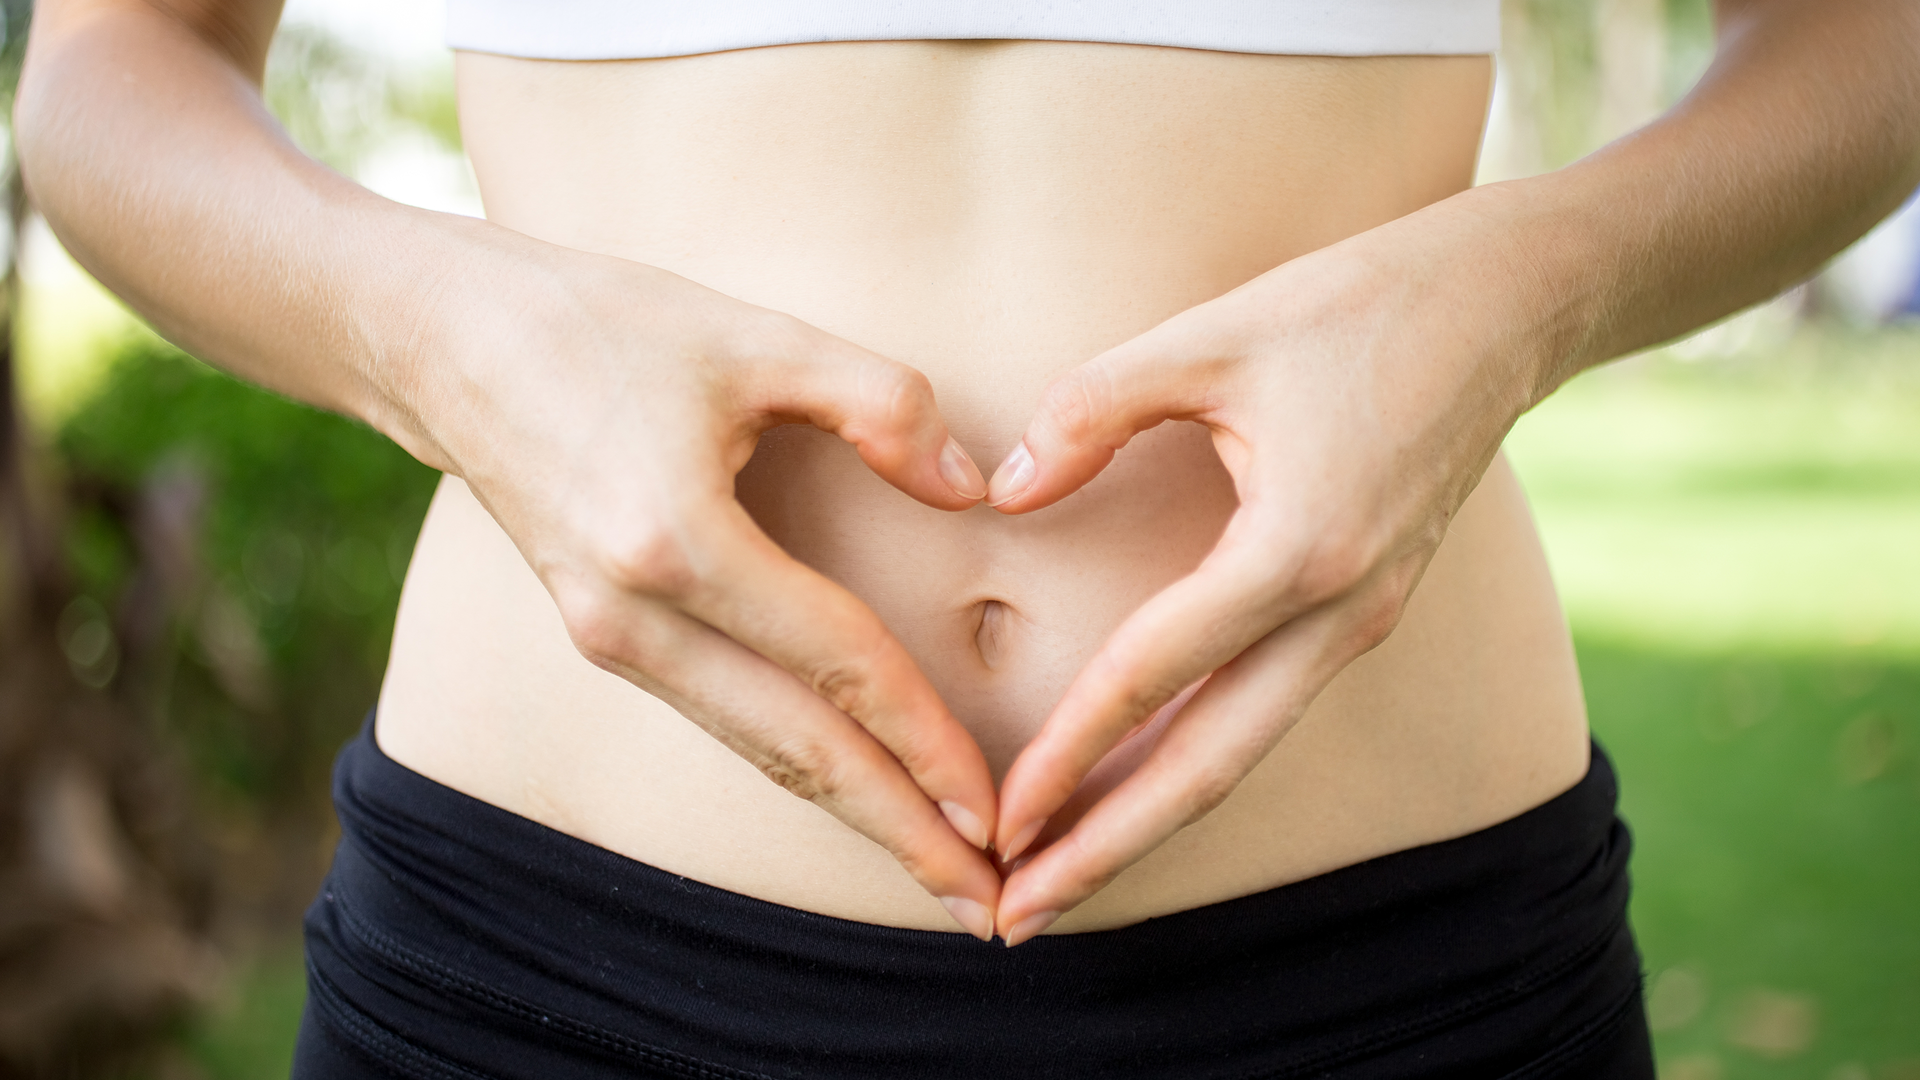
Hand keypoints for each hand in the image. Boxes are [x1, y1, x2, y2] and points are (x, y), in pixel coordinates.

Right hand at [406, 248, 1003, 938]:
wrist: (440, 340)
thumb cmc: (600, 322)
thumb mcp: (754, 335)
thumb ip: (881, 403)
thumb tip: (974, 491)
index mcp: (674, 541)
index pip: (835, 666)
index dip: (925, 741)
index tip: (998, 810)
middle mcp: (633, 617)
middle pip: (795, 752)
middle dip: (900, 833)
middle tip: (991, 909)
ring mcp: (608, 637)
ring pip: (757, 749)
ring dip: (854, 814)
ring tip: (940, 870)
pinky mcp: (603, 635)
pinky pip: (722, 717)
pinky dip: (798, 765)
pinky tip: (857, 789)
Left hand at [982, 212, 1545, 943]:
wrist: (1505, 305)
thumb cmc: (1357, 306)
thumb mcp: (1211, 336)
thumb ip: (1094, 409)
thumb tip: (1007, 491)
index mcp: (1298, 549)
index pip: (1154, 674)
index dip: (1067, 753)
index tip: (997, 820)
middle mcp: (1339, 611)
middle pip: (1209, 767)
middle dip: (1109, 846)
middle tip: (1020, 914)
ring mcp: (1361, 621)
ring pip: (1242, 753)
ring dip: (1150, 821)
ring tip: (1063, 876)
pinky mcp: (1364, 612)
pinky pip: (1266, 711)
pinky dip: (1195, 764)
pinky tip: (1136, 787)